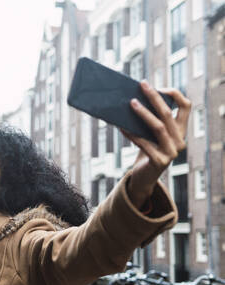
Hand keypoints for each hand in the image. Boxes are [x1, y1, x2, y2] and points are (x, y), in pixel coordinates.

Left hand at [121, 80, 190, 208]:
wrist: (144, 177)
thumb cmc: (146, 150)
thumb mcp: (150, 134)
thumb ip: (149, 120)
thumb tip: (133, 98)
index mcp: (180, 131)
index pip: (186, 107)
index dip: (174, 95)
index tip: (158, 87)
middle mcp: (180, 140)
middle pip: (168, 114)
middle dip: (154, 97)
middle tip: (142, 84)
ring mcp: (171, 152)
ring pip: (157, 127)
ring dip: (143, 113)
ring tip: (131, 102)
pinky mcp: (159, 161)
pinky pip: (143, 143)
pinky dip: (132, 133)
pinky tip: (121, 126)